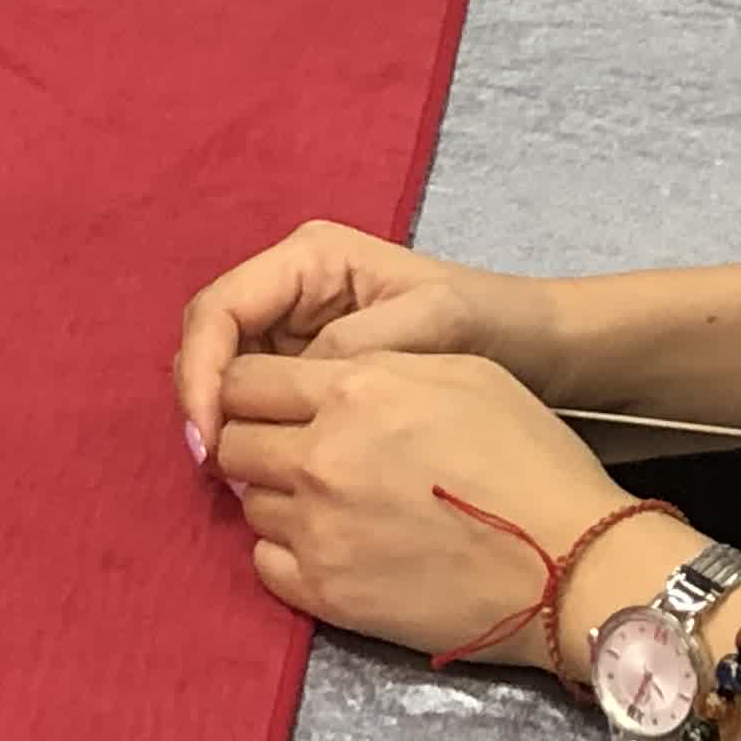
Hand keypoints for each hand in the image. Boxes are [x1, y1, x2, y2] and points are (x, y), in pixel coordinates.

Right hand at [176, 220, 563, 451]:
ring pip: (228, 374)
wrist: (538, 349)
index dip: (202, 369)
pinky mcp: (310, 373)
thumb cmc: (490, 323)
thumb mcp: (430, 325)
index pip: (220, 308)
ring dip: (223, 423)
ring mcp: (297, 330)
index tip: (211, 435)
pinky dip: (252, 436)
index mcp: (309, 259)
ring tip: (238, 480)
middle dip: (203, 401)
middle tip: (216, 469)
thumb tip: (287, 385)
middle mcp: (291, 288)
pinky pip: (260, 401)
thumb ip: (354, 348)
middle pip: (212, 341)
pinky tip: (266, 477)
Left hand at [208, 351, 635, 667]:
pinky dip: (287, 552)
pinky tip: (331, 545)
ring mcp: (319, 530)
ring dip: (275, 497)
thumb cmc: (529, 459)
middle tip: (295, 452)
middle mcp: (321, 457)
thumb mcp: (462, 372)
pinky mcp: (327, 594)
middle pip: (232, 440)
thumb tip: (320, 377)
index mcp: (354, 390)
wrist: (571, 565)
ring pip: (247, 501)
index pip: (243, 377)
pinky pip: (264, 563)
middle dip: (254, 439)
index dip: (251, 388)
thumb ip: (377, 366)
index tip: (270, 402)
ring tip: (327, 501)